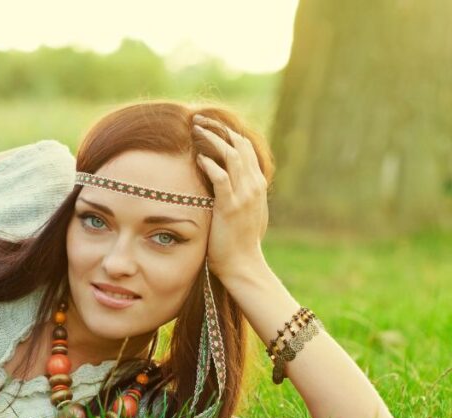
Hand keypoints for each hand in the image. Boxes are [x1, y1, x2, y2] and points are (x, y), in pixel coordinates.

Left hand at [192, 114, 269, 281]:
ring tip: (195, 129)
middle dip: (218, 129)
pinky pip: (221, 179)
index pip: (244, 148)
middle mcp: (253, 185)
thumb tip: (226, 182)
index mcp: (256, 184)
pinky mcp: (230, 207)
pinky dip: (210, 165)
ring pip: (231, 156)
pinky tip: (198, 158)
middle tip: (198, 120)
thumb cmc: (239, 240)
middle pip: (238, 145)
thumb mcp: (244, 211)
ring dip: (213, 139)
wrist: (243, 263)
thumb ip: (239, 193)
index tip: (208, 125)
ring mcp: (244, 195)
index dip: (227, 133)